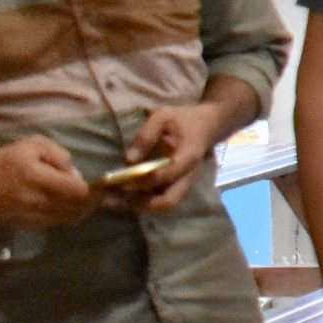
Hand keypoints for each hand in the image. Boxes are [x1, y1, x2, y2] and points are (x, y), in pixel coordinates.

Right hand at [0, 137, 95, 227]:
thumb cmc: (1, 160)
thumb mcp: (31, 145)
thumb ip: (59, 155)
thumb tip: (76, 173)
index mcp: (37, 178)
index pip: (78, 192)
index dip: (94, 190)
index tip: (103, 184)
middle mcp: (36, 201)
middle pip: (77, 209)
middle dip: (92, 202)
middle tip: (100, 194)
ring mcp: (31, 216)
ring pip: (68, 219)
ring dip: (81, 211)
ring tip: (88, 201)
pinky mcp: (26, 226)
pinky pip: (55, 223)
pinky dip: (66, 216)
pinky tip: (69, 207)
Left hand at [114, 103, 228, 213]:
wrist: (207, 126)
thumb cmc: (184, 120)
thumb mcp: (163, 116)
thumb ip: (146, 135)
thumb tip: (128, 160)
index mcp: (188, 156)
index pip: (168, 174)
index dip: (145, 180)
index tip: (122, 181)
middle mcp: (188, 176)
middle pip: (168, 201)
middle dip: (141, 203)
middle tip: (117, 197)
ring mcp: (183, 183)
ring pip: (163, 205)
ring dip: (138, 205)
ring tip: (114, 199)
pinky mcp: (176, 186)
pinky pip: (160, 200)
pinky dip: (141, 201)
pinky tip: (122, 196)